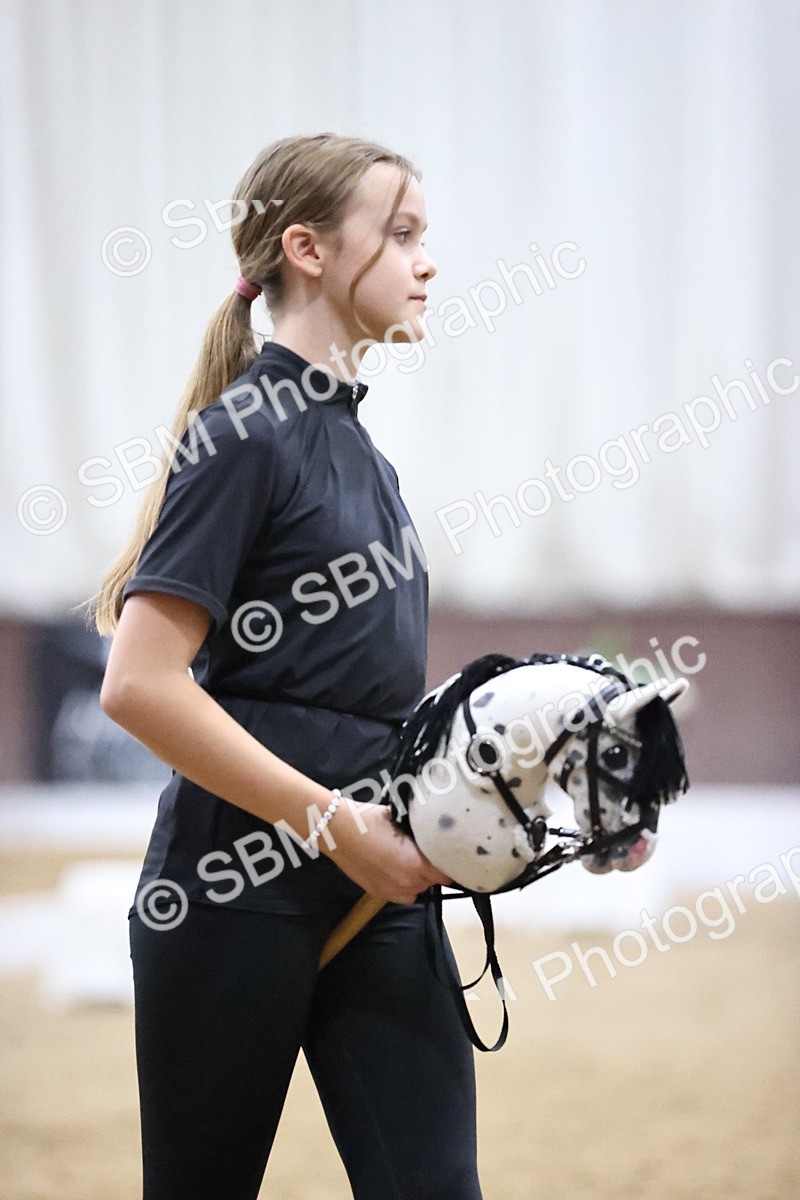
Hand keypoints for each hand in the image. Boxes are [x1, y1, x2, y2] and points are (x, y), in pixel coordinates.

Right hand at [321, 801, 452, 903]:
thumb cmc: (369, 820)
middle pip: (431, 883)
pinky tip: (397, 873)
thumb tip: (432, 831)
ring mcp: (391, 890)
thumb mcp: (400, 821)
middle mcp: (406, 882)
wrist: (337, 831)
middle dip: (432, 870)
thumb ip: (419, 832)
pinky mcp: (377, 894)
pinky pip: (402, 896)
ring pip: (417, 891)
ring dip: (418, 880)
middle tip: (426, 853)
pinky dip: (404, 888)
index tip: (449, 856)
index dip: (449, 865)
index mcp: (416, 863)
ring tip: (411, 863)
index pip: (445, 874)